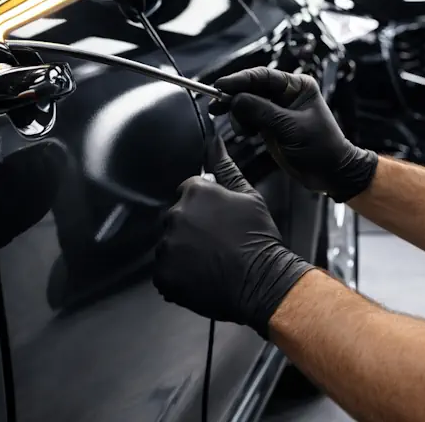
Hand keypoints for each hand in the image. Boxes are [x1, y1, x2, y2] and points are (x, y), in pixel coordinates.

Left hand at [153, 137, 314, 338]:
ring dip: (183, 250)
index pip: (189, 191)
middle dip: (191, 227)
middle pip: (176, 217)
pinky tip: (201, 276)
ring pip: (169, 244)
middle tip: (216, 243)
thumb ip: (226, 168)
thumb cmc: (258, 238)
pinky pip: (165, 271)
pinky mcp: (163, 275)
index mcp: (194, 193)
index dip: (205, 206)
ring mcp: (167, 247)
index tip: (217, 220)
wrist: (261, 281)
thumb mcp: (248, 197)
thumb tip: (214, 142)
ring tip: (210, 261)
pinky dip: (179, 274)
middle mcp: (175, 216)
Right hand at [210, 67, 377, 201]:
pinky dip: (242, 124)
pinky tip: (246, 133)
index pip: (263, 76)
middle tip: (216, 106)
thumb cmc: (320, 147)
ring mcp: (277, 110)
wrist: (330, 173)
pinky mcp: (270, 125)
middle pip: (252, 88)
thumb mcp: (290, 127)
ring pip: (247, 103)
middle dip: (234, 97)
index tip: (220, 86)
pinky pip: (249, 118)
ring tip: (243, 131)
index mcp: (297, 86)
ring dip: (238, 114)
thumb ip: (262, 112)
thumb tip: (236, 99)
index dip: (240, 79)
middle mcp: (286, 94)